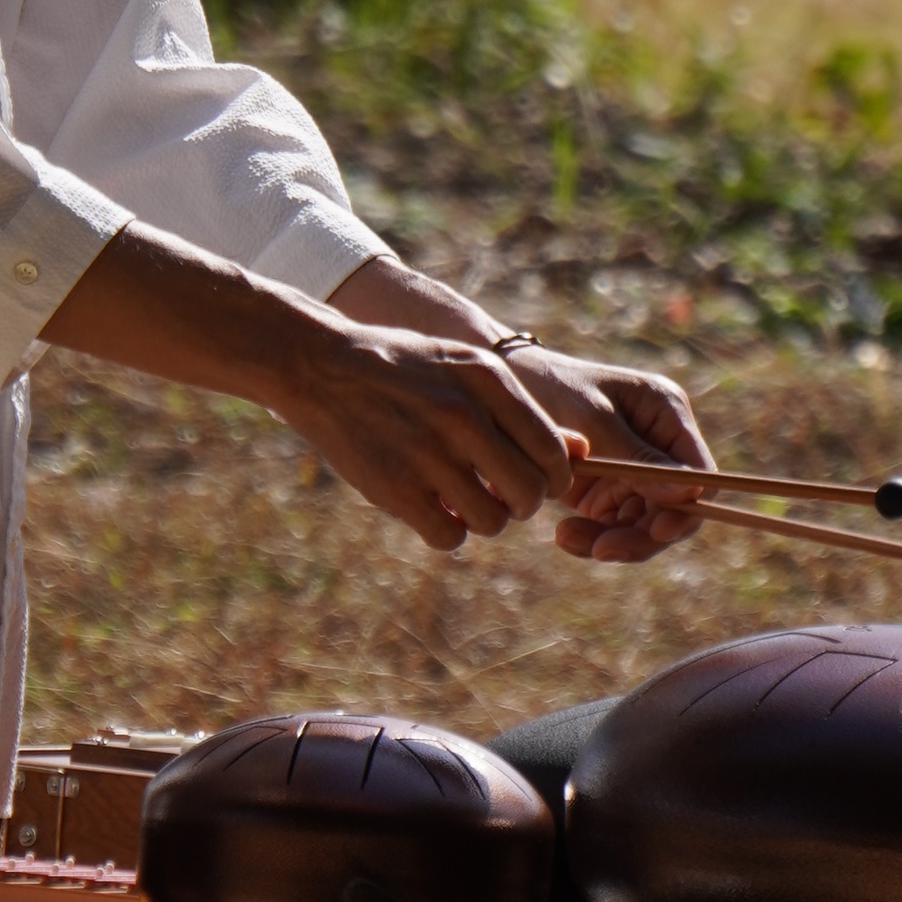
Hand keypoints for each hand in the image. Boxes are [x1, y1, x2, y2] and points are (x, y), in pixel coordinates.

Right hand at [272, 316, 577, 554]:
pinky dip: (446, 531)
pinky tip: (431, 509)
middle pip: (529, 494)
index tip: (533, 480)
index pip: (552, 452)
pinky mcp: (393, 487)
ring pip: (492, 521)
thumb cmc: (404, 369)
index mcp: (488, 380)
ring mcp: (426, 452)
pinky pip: (448, 536)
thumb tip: (581, 452)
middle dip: (520, 504)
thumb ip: (520, 411)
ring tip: (460, 499)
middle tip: (498, 495)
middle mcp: (462, 415)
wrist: (319, 364)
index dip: (553, 478)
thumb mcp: (465, 369)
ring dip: (483, 520)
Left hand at [496, 344, 715, 563]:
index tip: (656, 532)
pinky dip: (592, 539)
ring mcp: (636, 472)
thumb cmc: (552, 385)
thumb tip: (690, 496)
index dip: (687, 510)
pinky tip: (564, 536)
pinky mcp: (609, 491)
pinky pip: (614, 529)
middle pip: (675, 511)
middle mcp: (660, 446)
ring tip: (567, 539)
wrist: (507, 385)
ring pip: (644, 528)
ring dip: (613, 542)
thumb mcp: (593, 417)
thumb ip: (638, 457)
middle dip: (642, 536)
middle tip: (601, 550)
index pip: (700, 475)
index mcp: (668, 414)